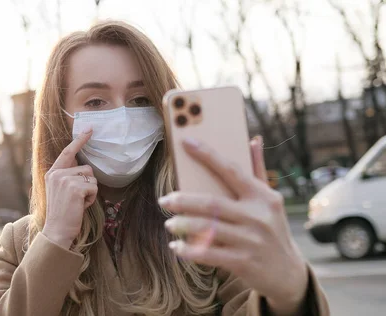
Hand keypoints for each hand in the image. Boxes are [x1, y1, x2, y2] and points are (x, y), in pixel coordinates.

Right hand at [42, 127, 97, 249]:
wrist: (56, 231)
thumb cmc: (62, 213)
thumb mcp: (59, 191)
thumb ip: (67, 177)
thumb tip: (84, 167)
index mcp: (52, 173)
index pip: (68, 152)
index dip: (80, 140)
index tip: (90, 129)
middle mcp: (57, 174)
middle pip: (86, 168)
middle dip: (88, 183)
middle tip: (77, 199)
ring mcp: (65, 180)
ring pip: (91, 178)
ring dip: (90, 191)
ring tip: (78, 203)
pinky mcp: (75, 188)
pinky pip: (94, 187)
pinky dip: (92, 198)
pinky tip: (81, 206)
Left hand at [160, 136, 307, 314]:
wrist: (288, 273)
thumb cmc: (272, 230)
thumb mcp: (270, 201)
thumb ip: (258, 171)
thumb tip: (254, 140)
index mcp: (263, 197)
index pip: (232, 170)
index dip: (208, 155)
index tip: (186, 142)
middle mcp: (258, 216)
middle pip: (212, 203)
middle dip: (184, 201)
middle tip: (164, 200)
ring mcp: (251, 240)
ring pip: (208, 229)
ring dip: (183, 226)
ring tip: (169, 224)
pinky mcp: (243, 262)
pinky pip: (209, 254)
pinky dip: (189, 250)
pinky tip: (176, 247)